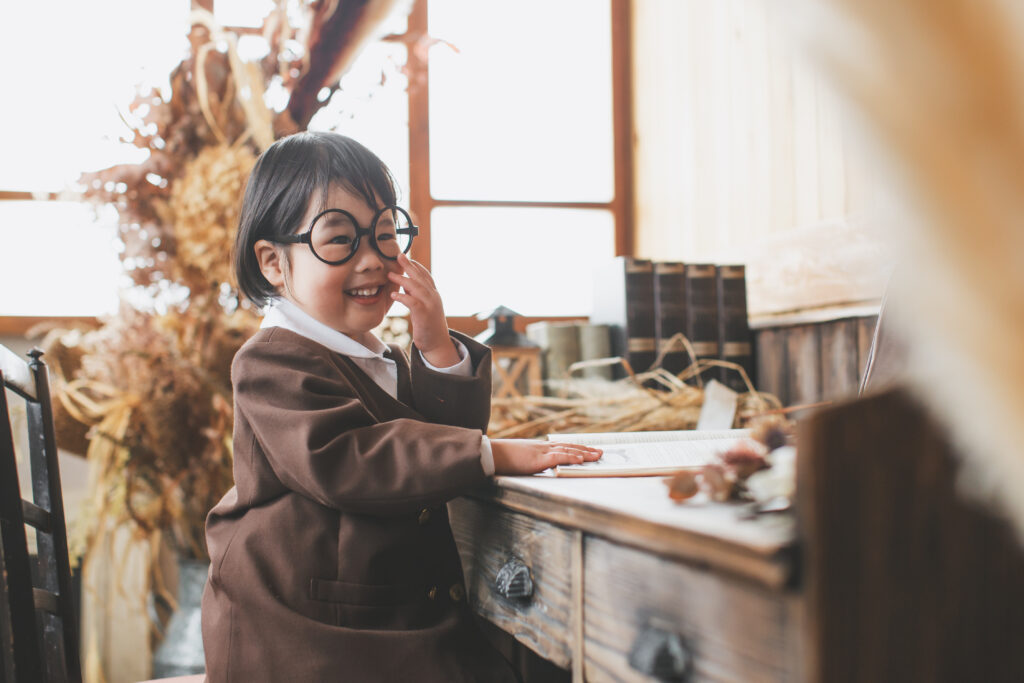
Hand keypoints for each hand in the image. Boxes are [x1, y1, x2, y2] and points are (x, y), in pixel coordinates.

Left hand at [388, 252, 458, 366]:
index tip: (406, 258)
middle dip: (410, 265)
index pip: (425, 276)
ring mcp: (430, 305)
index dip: (416, 266)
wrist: (437, 344)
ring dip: (403, 279)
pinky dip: (403, 297)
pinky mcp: (424, 314)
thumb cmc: (428, 326)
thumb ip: (415, 295)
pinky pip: (412, 302)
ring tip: (390, 275)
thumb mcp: (422, 307)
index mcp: (434, 294)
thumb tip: (404, 284)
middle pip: (421, 277)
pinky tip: (393, 294)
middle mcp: (433, 297)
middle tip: (399, 255)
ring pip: (416, 287)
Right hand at [490, 439, 602, 474]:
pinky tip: (582, 460)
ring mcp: (542, 452)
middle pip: (569, 447)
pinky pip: (559, 458)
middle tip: (600, 452)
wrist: (491, 454)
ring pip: (568, 451)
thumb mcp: (520, 458)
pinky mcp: (539, 459)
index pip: (562, 446)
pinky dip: (572, 458)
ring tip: (597, 456)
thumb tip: (537, 465)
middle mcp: (543, 447)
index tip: (588, 450)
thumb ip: (531, 460)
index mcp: (539, 447)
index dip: (576, 448)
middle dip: (586, 450)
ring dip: (584, 454)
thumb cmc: (502, 458)